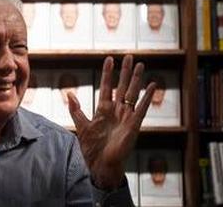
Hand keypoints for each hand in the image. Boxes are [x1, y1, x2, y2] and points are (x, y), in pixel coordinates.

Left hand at [67, 54, 155, 189]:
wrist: (101, 165)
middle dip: (124, 72)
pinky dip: (147, 97)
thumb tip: (70, 94)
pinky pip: (142, 108)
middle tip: (128, 56)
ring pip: (132, 93)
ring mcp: (126, 117)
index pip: (107, 87)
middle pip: (121, 86)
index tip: (109, 59)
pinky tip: (153, 85)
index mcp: (103, 110)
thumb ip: (76, 109)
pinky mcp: (134, 125)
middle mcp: (116, 111)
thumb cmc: (92, 149)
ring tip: (140, 64)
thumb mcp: (82, 126)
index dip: (108, 73)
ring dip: (136, 79)